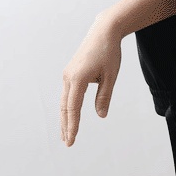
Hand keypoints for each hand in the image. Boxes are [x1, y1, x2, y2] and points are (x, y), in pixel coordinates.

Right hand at [60, 12, 121, 146]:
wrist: (103, 31)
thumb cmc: (109, 53)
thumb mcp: (111, 76)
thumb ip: (104, 96)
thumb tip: (101, 116)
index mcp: (78, 79)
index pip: (73, 108)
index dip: (73, 126)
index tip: (72, 140)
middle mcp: (68, 77)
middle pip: (64, 108)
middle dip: (65, 126)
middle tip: (67, 143)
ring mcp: (68, 74)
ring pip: (64, 101)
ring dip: (65, 118)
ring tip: (67, 133)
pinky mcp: (70, 72)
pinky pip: (67, 94)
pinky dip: (67, 107)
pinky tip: (70, 115)